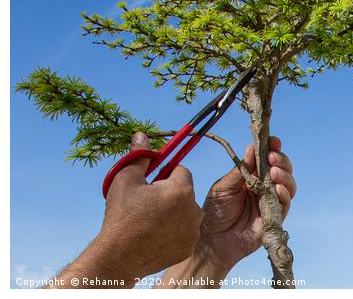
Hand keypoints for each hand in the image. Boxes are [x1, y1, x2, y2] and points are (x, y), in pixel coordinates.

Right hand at [51, 132, 202, 287]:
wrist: (118, 257)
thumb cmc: (121, 215)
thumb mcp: (126, 179)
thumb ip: (140, 156)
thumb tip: (142, 135)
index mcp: (181, 189)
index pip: (181, 171)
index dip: (165, 175)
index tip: (151, 183)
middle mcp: (193, 209)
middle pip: (185, 191)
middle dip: (170, 193)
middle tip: (148, 203)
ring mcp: (192, 231)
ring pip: (186, 212)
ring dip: (174, 212)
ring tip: (150, 220)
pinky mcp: (188, 247)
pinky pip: (184, 231)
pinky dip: (174, 231)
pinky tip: (155, 235)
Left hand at [158, 136, 295, 287]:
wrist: (212, 241)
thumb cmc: (214, 212)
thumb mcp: (224, 186)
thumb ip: (241, 169)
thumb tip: (252, 148)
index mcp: (251, 177)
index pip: (267, 160)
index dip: (272, 149)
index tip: (273, 141)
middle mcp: (263, 187)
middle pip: (282, 169)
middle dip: (281, 160)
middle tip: (272, 157)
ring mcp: (270, 202)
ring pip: (288, 185)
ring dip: (284, 175)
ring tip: (273, 172)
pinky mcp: (274, 218)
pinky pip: (286, 204)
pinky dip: (285, 194)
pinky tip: (278, 188)